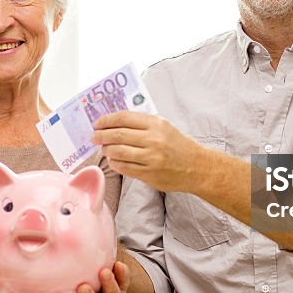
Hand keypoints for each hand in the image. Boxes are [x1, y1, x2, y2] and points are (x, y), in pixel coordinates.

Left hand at [93, 111, 209, 192]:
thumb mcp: (165, 127)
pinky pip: (124, 168)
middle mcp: (153, 140)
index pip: (124, 118)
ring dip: (106, 150)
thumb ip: (142, 124)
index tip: (98, 123)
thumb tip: (115, 123)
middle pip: (118, 135)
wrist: (197, 167)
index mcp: (156, 124)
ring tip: (104, 149)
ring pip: (118, 152)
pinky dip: (115, 163)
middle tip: (94, 136)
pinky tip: (114, 160)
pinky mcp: (149, 174)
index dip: (106, 120)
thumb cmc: (179, 146)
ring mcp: (151, 158)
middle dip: (101, 135)